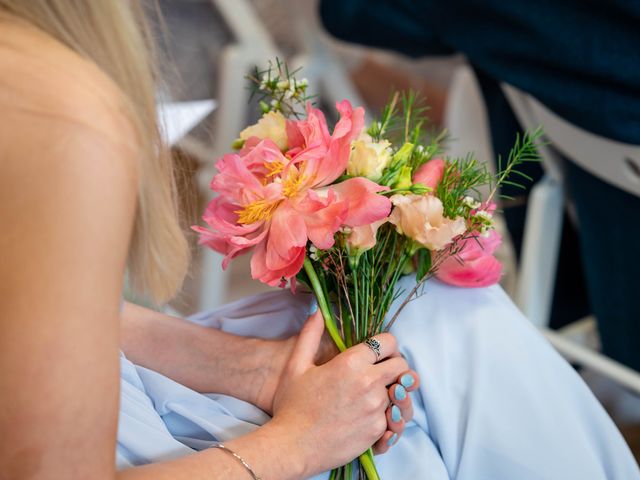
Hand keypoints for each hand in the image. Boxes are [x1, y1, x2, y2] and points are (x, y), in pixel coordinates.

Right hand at [267, 310, 417, 476]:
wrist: (292, 446)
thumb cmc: (292, 405)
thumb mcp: (297, 365)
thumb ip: (310, 335)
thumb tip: (317, 311)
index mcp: (352, 363)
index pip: (389, 342)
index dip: (385, 345)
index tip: (377, 352)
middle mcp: (370, 383)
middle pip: (402, 365)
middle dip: (394, 365)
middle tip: (378, 372)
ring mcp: (377, 409)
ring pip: (401, 392)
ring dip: (392, 390)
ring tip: (375, 394)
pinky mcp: (378, 430)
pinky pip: (394, 416)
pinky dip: (386, 414)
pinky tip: (369, 414)